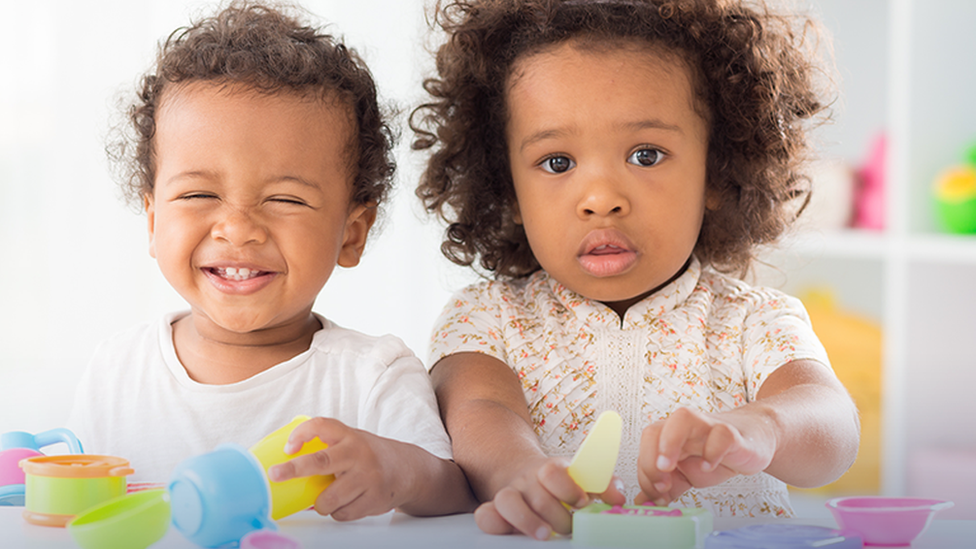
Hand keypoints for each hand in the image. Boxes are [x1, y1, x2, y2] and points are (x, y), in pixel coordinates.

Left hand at [267, 417, 406, 520]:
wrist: (407, 469)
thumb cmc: (369, 456)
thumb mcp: (350, 442)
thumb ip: (327, 447)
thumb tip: (288, 468)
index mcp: (349, 436)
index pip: (321, 426)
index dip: (301, 434)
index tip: (288, 447)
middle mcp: (358, 453)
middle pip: (321, 461)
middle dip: (294, 469)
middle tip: (276, 475)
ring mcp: (368, 477)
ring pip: (329, 498)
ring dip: (321, 503)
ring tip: (327, 498)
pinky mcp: (374, 498)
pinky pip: (342, 513)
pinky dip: (337, 512)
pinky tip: (347, 502)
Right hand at [474, 457, 625, 539]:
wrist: (524, 474)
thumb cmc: (559, 484)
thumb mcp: (581, 479)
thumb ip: (603, 486)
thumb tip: (619, 500)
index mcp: (551, 470)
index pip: (552, 472)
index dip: (567, 489)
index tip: (582, 503)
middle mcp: (527, 480)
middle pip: (537, 494)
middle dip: (557, 515)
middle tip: (569, 527)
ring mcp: (509, 494)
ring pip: (507, 500)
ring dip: (526, 520)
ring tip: (543, 534)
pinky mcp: (494, 510)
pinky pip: (485, 515)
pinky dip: (495, 523)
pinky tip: (510, 533)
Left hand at [635, 407, 773, 505]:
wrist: (751, 440)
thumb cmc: (714, 453)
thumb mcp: (685, 475)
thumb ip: (665, 488)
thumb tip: (642, 503)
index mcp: (668, 435)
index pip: (645, 447)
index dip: (645, 470)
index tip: (656, 493)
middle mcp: (684, 427)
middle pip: (654, 430)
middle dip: (650, 458)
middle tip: (661, 484)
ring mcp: (708, 427)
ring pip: (683, 418)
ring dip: (670, 442)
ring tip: (671, 467)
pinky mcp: (732, 434)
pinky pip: (721, 434)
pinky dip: (712, 451)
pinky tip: (709, 467)